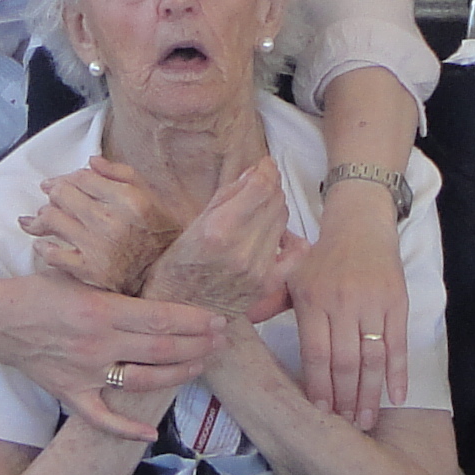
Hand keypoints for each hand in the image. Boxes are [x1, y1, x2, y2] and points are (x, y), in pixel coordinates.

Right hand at [0, 267, 218, 438]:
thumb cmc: (36, 291)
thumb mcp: (76, 275)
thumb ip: (112, 280)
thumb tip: (152, 284)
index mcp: (100, 310)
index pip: (160, 318)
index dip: (194, 321)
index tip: (217, 320)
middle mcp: (97, 344)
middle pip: (160, 349)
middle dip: (197, 345)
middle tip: (220, 341)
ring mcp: (85, 373)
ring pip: (143, 381)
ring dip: (177, 376)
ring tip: (199, 365)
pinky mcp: (70, 393)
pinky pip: (101, 418)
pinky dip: (126, 430)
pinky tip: (151, 433)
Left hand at [20, 156, 182, 294]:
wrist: (169, 273)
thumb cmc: (158, 232)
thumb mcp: (149, 196)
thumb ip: (120, 174)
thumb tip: (91, 161)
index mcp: (128, 200)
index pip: (82, 177)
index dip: (68, 177)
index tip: (60, 182)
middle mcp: (111, 222)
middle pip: (62, 195)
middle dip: (53, 193)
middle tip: (51, 197)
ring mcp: (99, 247)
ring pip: (52, 219)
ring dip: (42, 217)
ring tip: (40, 218)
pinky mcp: (91, 271)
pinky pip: (54, 255)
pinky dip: (43, 247)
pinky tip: (42, 243)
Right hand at [143, 159, 288, 319]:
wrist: (179, 311)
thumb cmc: (177, 267)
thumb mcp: (191, 226)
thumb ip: (225, 198)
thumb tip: (254, 172)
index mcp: (217, 231)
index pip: (260, 188)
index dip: (267, 170)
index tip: (265, 164)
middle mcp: (241, 250)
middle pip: (275, 202)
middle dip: (270, 187)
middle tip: (261, 183)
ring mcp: (258, 269)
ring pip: (283, 221)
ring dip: (276, 208)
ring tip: (260, 208)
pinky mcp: (269, 284)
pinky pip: (298, 252)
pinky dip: (292, 237)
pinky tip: (279, 233)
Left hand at [287, 182, 410, 428]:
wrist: (360, 226)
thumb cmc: (321, 257)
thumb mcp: (290, 275)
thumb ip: (268, 302)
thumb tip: (237, 323)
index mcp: (312, 300)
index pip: (315, 351)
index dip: (318, 383)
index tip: (320, 409)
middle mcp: (342, 304)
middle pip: (345, 360)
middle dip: (346, 396)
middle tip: (347, 424)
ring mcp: (372, 305)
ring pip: (372, 357)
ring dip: (371, 392)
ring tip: (366, 418)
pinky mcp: (397, 304)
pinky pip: (399, 345)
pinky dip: (399, 372)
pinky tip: (398, 396)